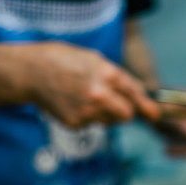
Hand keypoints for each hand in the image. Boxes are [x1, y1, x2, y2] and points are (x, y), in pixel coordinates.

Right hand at [21, 41, 159, 127]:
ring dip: (105, 113)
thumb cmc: (64, 61)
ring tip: (86, 97)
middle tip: (118, 105)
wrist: (31, 72)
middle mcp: (99, 95)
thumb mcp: (94, 60)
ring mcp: (87, 111)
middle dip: (126, 112)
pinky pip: (92, 124)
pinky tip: (74, 103)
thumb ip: (118, 77)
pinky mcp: (76, 123)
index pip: (135, 94)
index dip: (147, 106)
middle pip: (127, 115)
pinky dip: (87, 117)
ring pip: (109, 121)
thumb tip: (140, 93)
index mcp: (107, 74)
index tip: (154, 114)